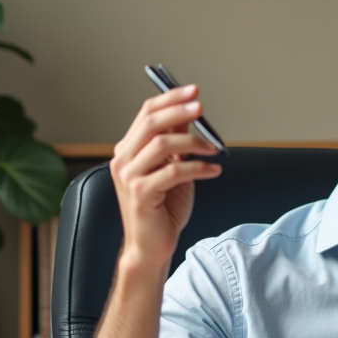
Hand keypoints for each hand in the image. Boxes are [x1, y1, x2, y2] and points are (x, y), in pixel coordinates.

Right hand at [110, 84, 221, 263]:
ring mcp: (129, 177)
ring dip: (193, 142)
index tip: (193, 91)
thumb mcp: (173, 169)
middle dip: (179, 111)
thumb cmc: (163, 208)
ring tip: (214, 150)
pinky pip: (173, 171)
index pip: (146, 113)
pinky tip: (213, 171)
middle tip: (201, 107)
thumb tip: (189, 115)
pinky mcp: (140, 194)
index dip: (170, 99)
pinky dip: (198, 168)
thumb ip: (176, 144)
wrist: (151, 245)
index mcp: (129, 150)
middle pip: (151, 123)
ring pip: (162, 145)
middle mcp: (124, 160)